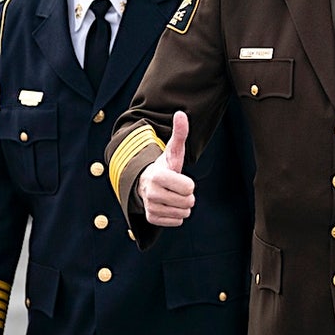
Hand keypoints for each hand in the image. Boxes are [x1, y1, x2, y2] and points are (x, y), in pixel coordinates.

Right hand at [137, 111, 196, 226]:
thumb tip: (182, 113)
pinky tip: (168, 205)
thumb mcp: (173, 151)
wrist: (146, 182)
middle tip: (177, 188)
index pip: (189, 188)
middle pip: (188, 202)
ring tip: (172, 195)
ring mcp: (150, 207)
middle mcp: (151, 193)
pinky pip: (177, 222)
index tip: (179, 178)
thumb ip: (180, 133)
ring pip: (183, 213)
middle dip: (187, 195)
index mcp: (157, 176)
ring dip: (182, 205)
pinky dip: (176, 215)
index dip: (189, 184)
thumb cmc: (165, 166)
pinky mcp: (151, 219)